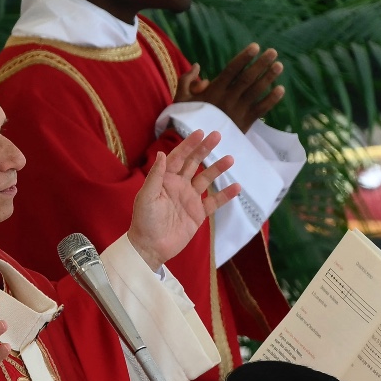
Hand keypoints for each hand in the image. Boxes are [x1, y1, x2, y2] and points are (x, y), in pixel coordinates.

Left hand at [128, 129, 238, 270]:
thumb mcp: (147, 197)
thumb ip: (156, 175)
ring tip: (230, 159)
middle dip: (205, 149)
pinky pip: (214, 202)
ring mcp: (189, 199)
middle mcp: (178, 186)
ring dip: (217, 168)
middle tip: (217, 135)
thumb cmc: (144, 221)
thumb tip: (163, 153)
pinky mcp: (198, 214)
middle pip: (194, 163)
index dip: (188, 145)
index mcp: (165, 180)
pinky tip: (237, 187)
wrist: (151, 247)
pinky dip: (225, 195)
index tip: (200, 133)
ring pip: (206, 179)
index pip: (178, 157)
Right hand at [176, 44, 284, 132]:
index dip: (244, 57)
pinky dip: (271, 100)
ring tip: (279, 66)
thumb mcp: (181, 99)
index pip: (231, 70)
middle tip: (273, 52)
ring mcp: (238, 111)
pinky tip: (280, 89)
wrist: (194, 145)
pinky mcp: (244, 123)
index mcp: (214, 91)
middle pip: (247, 78)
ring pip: (256, 92)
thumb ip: (187, 80)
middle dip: (261, 64)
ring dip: (268, 78)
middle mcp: (228, 99)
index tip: (255, 46)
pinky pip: (260, 110)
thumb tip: (197, 65)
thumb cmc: (186, 119)